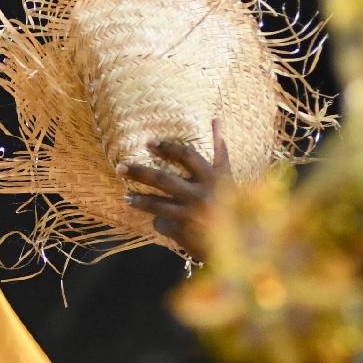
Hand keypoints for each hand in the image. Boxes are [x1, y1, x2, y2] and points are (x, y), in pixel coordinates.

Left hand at [122, 121, 230, 255]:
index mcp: (213, 178)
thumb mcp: (227, 177)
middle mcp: (201, 194)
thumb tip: (215, 119)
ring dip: (139, 200)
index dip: (168, 147)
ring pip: (156, 205)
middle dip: (139, 171)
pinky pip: (162, 224)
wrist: (242, 244)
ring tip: (127, 197)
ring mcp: (191, 214)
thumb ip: (219, 150)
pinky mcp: (183, 233)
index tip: (150, 143)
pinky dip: (159, 222)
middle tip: (120, 167)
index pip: (187, 156)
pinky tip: (159, 221)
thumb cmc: (232, 206)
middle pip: (162, 178)